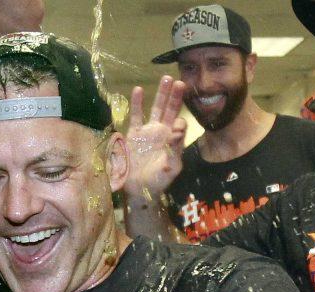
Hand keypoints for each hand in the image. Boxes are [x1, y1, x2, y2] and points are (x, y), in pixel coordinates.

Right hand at [124, 76, 188, 206]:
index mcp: (173, 141)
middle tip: (180, 81)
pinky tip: (138, 89)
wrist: (138, 190)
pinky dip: (137, 103)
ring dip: (161, 94)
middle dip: (175, 96)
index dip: (180, 123)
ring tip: (166, 78)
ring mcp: (148, 132)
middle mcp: (162, 133)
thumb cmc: (157, 182)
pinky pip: (136, 115)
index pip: (180, 124)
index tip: (176, 127)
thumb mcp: (170, 168)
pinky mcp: (134, 134)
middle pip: (170, 110)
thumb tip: (178, 130)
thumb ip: (175, 150)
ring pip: (156, 108)